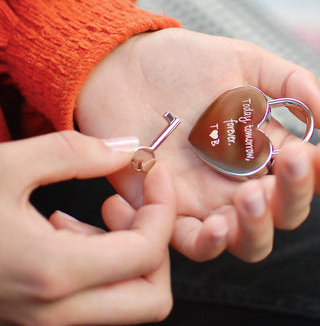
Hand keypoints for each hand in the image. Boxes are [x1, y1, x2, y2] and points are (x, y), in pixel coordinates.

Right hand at [0, 131, 175, 324]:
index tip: (155, 172)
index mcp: (53, 274)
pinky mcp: (39, 312)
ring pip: (129, 298)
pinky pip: (98, 296)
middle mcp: (55, 312)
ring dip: (129, 250)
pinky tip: (68, 228)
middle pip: (152, 296)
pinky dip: (101, 260)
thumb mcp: (6, 166)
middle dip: (155, 242)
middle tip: (128, 201)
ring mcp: (47, 320)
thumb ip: (74, 153)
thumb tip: (124, 150)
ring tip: (97, 211)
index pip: (149, 251)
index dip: (164, 205)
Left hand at [76, 28, 319, 261]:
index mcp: (260, 148)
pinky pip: (192, 243)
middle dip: (294, 195)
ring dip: (256, 227)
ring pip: (244, 239)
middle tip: (288, 161)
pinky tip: (214, 223)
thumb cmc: (182, 62)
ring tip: (251, 195)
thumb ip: (291, 85)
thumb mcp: (243, 62)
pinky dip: (206, 242)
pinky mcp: (166, 207)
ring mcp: (203, 197)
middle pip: (282, 213)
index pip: (304, 174)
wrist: (124, 65)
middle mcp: (237, 179)